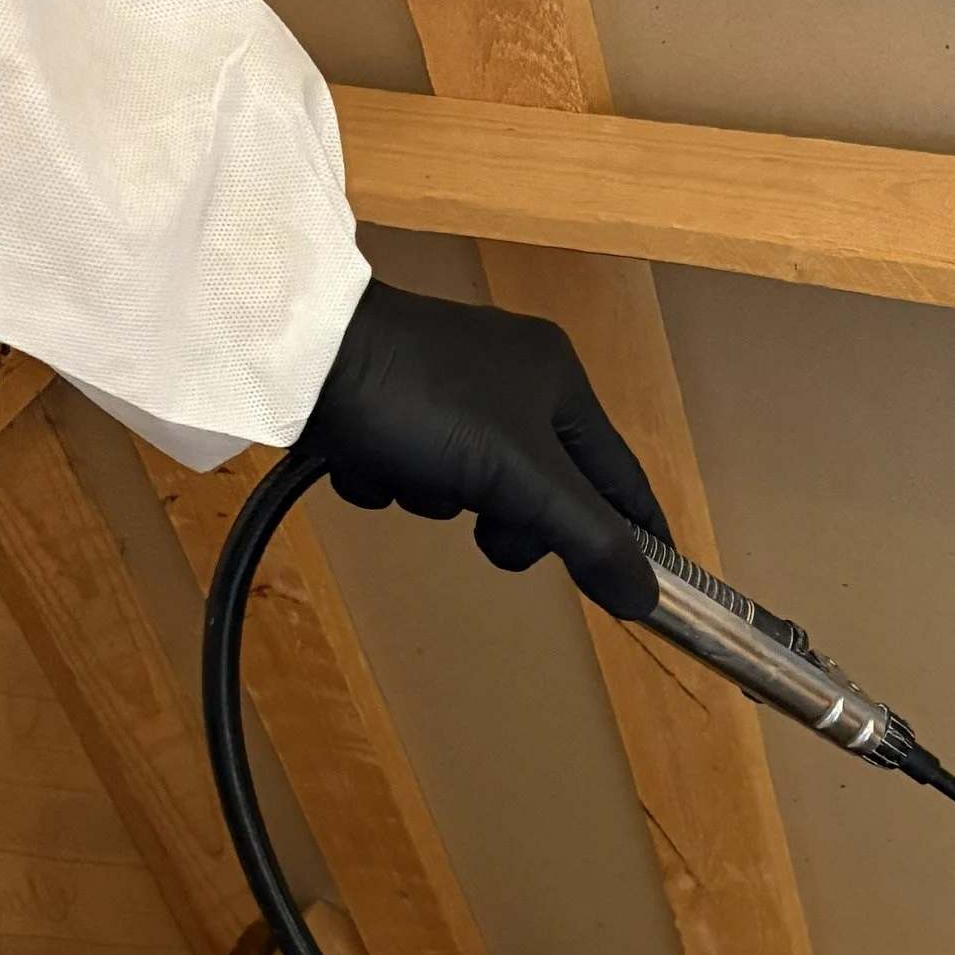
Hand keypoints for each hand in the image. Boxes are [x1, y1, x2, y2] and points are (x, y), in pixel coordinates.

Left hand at [304, 280, 663, 620]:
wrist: (300, 357)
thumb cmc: (426, 404)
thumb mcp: (521, 477)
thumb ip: (588, 538)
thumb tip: (645, 597)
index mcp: (557, 378)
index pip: (619, 473)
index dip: (638, 531)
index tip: (654, 581)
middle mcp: (510, 373)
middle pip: (540, 489)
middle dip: (504, 517)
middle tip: (485, 529)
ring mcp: (446, 384)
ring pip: (469, 485)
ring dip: (436, 497)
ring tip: (407, 470)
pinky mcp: (389, 398)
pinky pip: (412, 467)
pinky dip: (390, 477)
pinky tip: (366, 457)